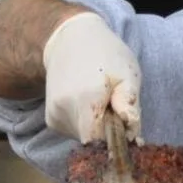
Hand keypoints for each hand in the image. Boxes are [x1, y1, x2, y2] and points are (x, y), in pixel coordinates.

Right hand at [42, 10, 140, 144]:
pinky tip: (88, 103)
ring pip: (85, 138)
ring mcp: (54, 116)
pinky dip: (86, 124)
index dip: (116, 138)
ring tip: (101, 100)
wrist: (68, 40)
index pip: (100, 141)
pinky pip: (75, 133)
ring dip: (98, 127)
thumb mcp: (127, 74)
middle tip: (115, 107)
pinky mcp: (51, 120)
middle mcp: (64, 110)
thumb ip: (130, 105)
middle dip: (109, 132)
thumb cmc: (105, 54)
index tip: (126, 125)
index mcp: (85, 100)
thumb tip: (131, 136)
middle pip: (94, 141)